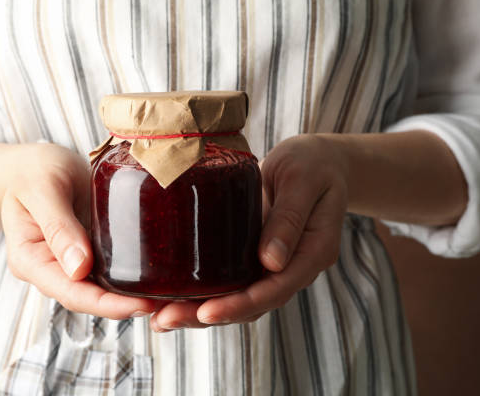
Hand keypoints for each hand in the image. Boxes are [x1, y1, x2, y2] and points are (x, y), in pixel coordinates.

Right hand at [1, 143, 159, 318]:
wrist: (34, 163)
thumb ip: (57, 226)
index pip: (70, 293)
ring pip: (101, 287)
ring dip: (129, 294)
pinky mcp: (87, 250)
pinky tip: (153, 273)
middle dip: (124, 304)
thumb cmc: (32, 170)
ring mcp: (68, 262)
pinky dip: (129, 273)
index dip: (105, 305)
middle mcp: (49, 268)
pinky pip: (108, 268)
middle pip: (89, 297)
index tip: (138, 304)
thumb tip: (78, 268)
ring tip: (164, 294)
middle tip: (163, 302)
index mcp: (29, 260)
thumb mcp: (42, 188)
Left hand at [150, 135, 347, 330]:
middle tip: (167, 319)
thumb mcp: (303, 181)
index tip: (207, 312)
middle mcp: (293, 267)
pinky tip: (173, 297)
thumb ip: (289, 218)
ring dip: (201, 311)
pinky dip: (205, 292)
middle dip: (210, 315)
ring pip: (239, 298)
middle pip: (253, 304)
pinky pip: (232, 281)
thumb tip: (270, 261)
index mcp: (313, 252)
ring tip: (162, 317)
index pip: (276, 289)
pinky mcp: (256, 256)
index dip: (241, 305)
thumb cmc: (313, 164)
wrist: (317, 161)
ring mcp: (274, 264)